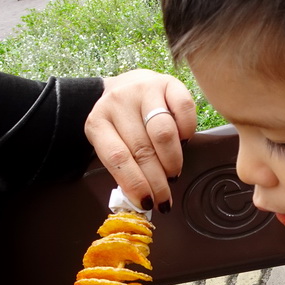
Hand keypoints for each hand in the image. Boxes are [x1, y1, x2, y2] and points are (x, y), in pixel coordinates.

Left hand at [85, 69, 196, 210]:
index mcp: (98, 121)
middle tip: (165, 198)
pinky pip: (184, 110)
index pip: (117, 158)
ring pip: (163, 132)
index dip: (134, 183)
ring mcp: (144, 89)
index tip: (147, 202)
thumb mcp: (112, 143)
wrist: (126, 86)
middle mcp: (118, 102)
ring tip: (173, 173)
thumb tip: (145, 200)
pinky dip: (187, 131)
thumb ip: (124, 168)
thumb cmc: (121, 124)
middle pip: (142, 149)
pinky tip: (183, 142)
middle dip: (157, 180)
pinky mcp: (168, 82)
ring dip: (172, 160)